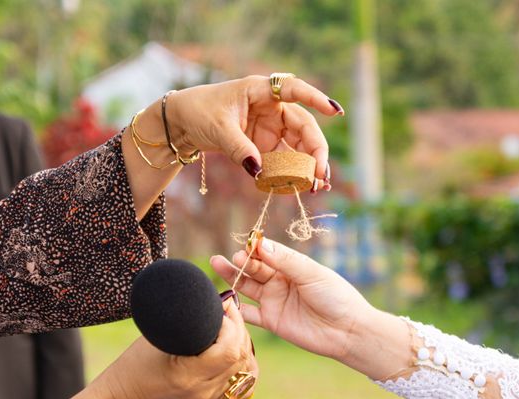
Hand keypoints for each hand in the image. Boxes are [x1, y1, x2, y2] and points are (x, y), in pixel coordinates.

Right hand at [97, 298, 257, 398]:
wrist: (125, 395)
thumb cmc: (137, 360)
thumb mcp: (158, 336)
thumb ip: (189, 321)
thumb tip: (217, 301)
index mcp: (187, 375)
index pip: (228, 350)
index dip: (231, 325)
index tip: (223, 307)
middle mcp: (203, 391)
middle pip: (240, 357)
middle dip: (240, 329)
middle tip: (229, 311)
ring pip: (247, 370)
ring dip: (244, 344)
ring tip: (232, 327)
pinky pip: (245, 385)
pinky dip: (246, 365)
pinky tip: (238, 350)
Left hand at [164, 75, 342, 182]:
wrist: (182, 123)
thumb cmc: (199, 111)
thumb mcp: (218, 128)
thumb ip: (238, 148)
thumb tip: (259, 171)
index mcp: (261, 92)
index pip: (294, 90)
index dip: (317, 99)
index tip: (336, 112)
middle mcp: (272, 108)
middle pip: (303, 128)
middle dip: (315, 151)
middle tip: (321, 175)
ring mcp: (270, 128)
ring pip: (297, 147)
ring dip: (308, 166)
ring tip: (316, 186)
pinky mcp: (265, 146)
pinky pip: (283, 160)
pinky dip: (292, 174)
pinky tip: (301, 187)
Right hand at [211, 238, 376, 362]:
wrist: (346, 331)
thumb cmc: (335, 296)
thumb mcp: (311, 273)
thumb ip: (285, 261)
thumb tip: (260, 243)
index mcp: (292, 266)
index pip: (268, 253)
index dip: (256, 248)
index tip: (247, 245)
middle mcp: (280, 281)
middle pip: (254, 268)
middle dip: (241, 261)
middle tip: (231, 258)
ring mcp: (274, 301)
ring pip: (247, 286)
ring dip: (232, 277)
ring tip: (217, 264)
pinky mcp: (271, 321)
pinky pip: (248, 313)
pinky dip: (235, 307)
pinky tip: (222, 298)